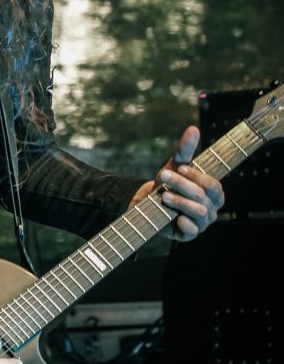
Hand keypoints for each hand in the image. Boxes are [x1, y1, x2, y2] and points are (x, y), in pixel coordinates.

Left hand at [130, 125, 223, 240]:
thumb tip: (193, 129)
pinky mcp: (189, 234)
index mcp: (214, 192)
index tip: (179, 167)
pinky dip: (182, 222)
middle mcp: (212, 208)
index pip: (213, 184)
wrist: (150, 201)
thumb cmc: (168, 181)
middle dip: (182, 185)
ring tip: (164, 195)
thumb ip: (185, 149)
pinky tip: (173, 217)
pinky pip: (191, 231)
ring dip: (179, 202)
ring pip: (198, 212)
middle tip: (163, 176)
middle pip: (203, 197)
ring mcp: (202, 223)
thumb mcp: (175, 164)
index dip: (196, 176)